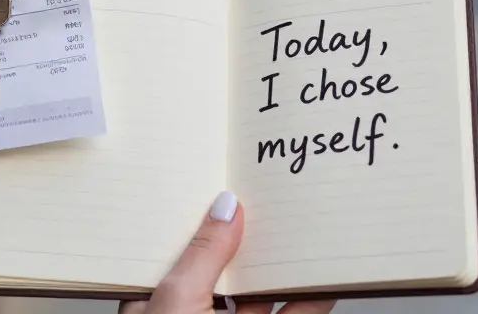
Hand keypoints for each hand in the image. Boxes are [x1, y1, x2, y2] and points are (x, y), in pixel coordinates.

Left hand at [120, 193, 335, 313]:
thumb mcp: (177, 303)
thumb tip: (225, 208)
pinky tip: (324, 280)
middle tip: (273, 193)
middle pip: (223, 264)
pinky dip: (307, 301)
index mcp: (153, 302)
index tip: (223, 176)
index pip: (175, 244)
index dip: (197, 212)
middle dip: (249, 233)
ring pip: (259, 293)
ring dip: (284, 264)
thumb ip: (203, 256)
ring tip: (307, 227)